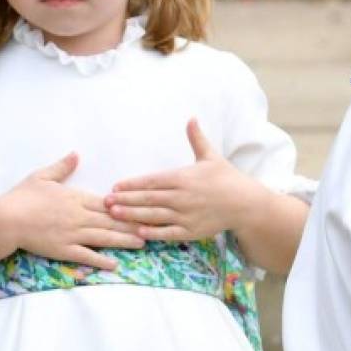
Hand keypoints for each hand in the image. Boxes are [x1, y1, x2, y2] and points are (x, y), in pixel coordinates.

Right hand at [0, 152, 144, 269]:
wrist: (6, 220)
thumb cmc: (22, 196)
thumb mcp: (43, 176)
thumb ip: (63, 166)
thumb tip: (76, 154)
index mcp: (76, 198)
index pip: (107, 203)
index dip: (126, 206)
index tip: (142, 206)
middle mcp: (79, 216)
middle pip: (111, 221)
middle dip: (133, 224)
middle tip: (153, 226)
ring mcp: (73, 234)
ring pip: (104, 238)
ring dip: (124, 241)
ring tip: (142, 243)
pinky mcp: (64, 250)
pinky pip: (86, 256)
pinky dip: (101, 260)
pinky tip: (115, 264)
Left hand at [106, 119, 262, 240]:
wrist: (244, 203)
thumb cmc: (226, 178)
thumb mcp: (210, 156)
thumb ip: (197, 138)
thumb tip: (191, 117)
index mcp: (183, 177)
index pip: (152, 181)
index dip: (132, 184)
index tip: (116, 185)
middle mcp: (181, 197)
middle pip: (148, 198)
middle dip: (125, 200)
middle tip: (105, 201)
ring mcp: (185, 215)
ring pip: (153, 215)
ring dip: (132, 215)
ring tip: (114, 214)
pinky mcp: (191, 231)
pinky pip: (167, 233)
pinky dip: (152, 233)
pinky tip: (137, 232)